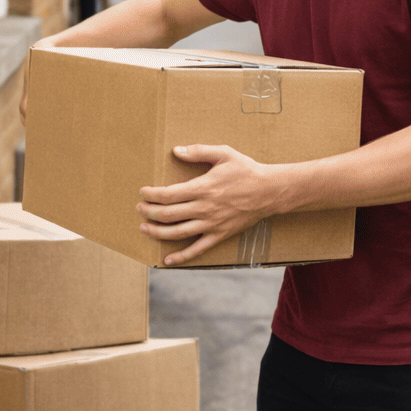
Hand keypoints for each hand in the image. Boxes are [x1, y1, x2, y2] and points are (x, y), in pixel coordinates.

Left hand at [137, 144, 285, 265]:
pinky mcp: (219, 234)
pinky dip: (181, 256)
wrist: (270, 191)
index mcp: (203, 188)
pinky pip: (197, 249)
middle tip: (139, 208)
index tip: (143, 192)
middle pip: (168, 214)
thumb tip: (176, 150)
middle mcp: (204, 208)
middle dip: (149, 212)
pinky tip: (167, 260)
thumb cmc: (247, 170)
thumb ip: (199, 151)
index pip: (168, 194)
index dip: (151, 194)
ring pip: (177, 233)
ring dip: (157, 232)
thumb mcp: (224, 154)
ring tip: (144, 228)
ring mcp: (211, 224)